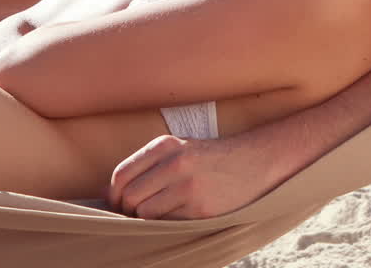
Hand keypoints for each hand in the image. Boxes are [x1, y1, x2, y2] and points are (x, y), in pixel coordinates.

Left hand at [109, 134, 272, 218]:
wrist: (256, 162)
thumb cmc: (212, 159)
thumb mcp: (181, 148)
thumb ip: (150, 165)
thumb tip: (115, 194)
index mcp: (165, 145)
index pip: (120, 175)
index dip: (115, 196)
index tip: (120, 204)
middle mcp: (175, 163)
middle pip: (129, 197)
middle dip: (129, 211)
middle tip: (137, 215)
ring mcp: (188, 187)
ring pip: (145, 214)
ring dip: (149, 220)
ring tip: (163, 214)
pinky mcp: (200, 209)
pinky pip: (168, 224)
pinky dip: (168, 225)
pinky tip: (181, 216)